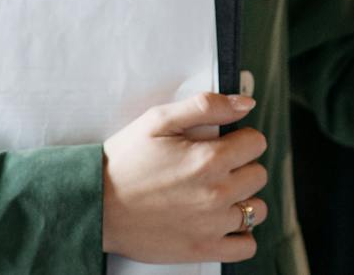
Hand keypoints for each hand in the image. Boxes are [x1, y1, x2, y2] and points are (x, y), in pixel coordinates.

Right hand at [101, 91, 268, 264]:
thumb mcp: (158, 120)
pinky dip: (240, 235)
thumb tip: (246, 103)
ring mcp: (212, 225)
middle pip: (258, 174)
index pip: (257, 143)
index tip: (223, 143)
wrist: (95, 206)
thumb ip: (206, 106)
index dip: (241, 138)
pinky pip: (246, 246)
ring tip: (217, 195)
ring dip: (243, 200)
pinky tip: (222, 222)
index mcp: (209, 159)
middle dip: (242, 167)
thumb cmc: (124, 161)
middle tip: (214, 168)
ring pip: (256, 209)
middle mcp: (216, 193)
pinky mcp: (203, 249)